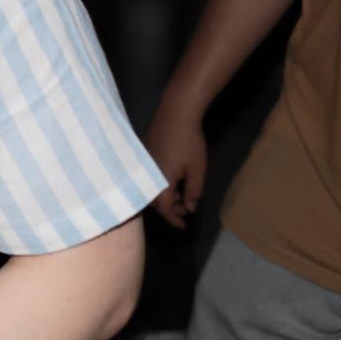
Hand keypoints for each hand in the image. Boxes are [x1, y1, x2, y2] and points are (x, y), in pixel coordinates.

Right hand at [146, 99, 208, 228]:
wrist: (175, 113)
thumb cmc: (189, 143)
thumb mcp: (197, 170)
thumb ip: (193, 191)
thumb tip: (189, 207)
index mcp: (160, 182)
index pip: (164, 209)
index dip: (174, 219)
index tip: (184, 226)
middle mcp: (147, 175)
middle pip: (153, 201)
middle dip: (169, 209)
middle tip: (185, 210)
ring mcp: (143, 164)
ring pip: (150, 189)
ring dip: (164, 196)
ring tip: (182, 195)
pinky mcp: (143, 154)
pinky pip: (148, 177)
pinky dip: (159, 184)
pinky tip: (172, 180)